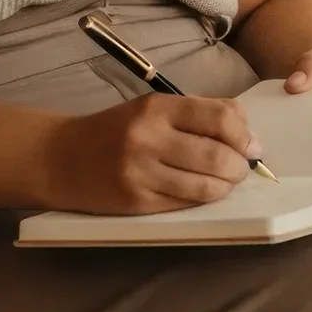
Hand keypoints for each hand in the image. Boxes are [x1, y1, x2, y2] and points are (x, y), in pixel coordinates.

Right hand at [37, 96, 263, 213]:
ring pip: (205, 185)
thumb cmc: (115, 130)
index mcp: (156, 108)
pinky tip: (202, 192)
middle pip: (217, 155)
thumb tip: (248, 135)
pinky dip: (203, 199)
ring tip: (225, 181)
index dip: (244, 134)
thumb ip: (198, 114)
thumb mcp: (152, 109)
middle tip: (241, 167)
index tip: (251, 144)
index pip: (219, 118)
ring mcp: (141, 173)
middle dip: (240, 165)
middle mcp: (148, 138)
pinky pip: (185, 203)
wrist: (61, 158)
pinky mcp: (136, 202)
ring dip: (226, 186)